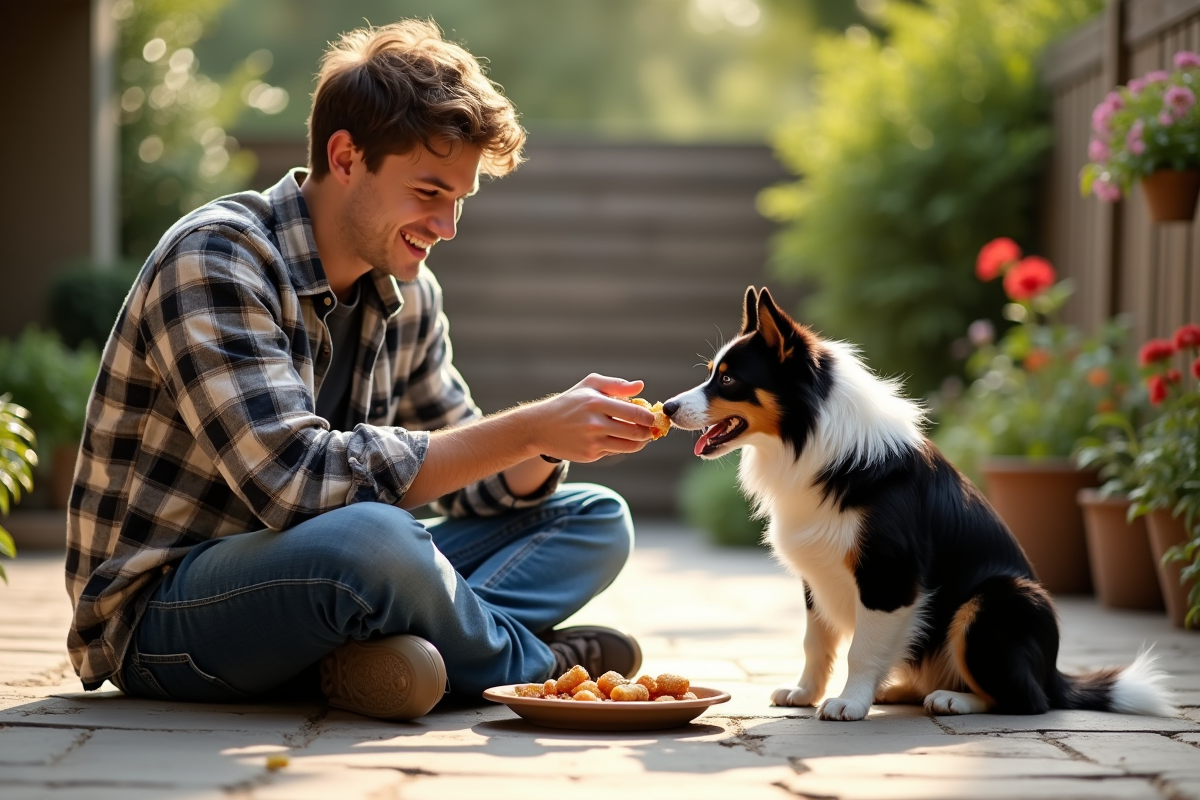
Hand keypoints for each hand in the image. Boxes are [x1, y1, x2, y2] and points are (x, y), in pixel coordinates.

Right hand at [533, 374, 656, 462]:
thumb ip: (617, 385)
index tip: (653, 416)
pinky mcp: (590, 455)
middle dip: (648, 431)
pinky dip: (621, 446)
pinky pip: (614, 452)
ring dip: (641, 442)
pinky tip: (618, 438)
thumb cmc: (569, 403)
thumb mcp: (589, 385)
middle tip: (652, 428)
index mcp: (596, 403)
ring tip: (642, 436)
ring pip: (629, 446)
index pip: (634, 413)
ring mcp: (592, 441)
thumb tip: (641, 386)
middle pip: (635, 432)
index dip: (649, 417)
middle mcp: (595, 423)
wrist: (541, 427)